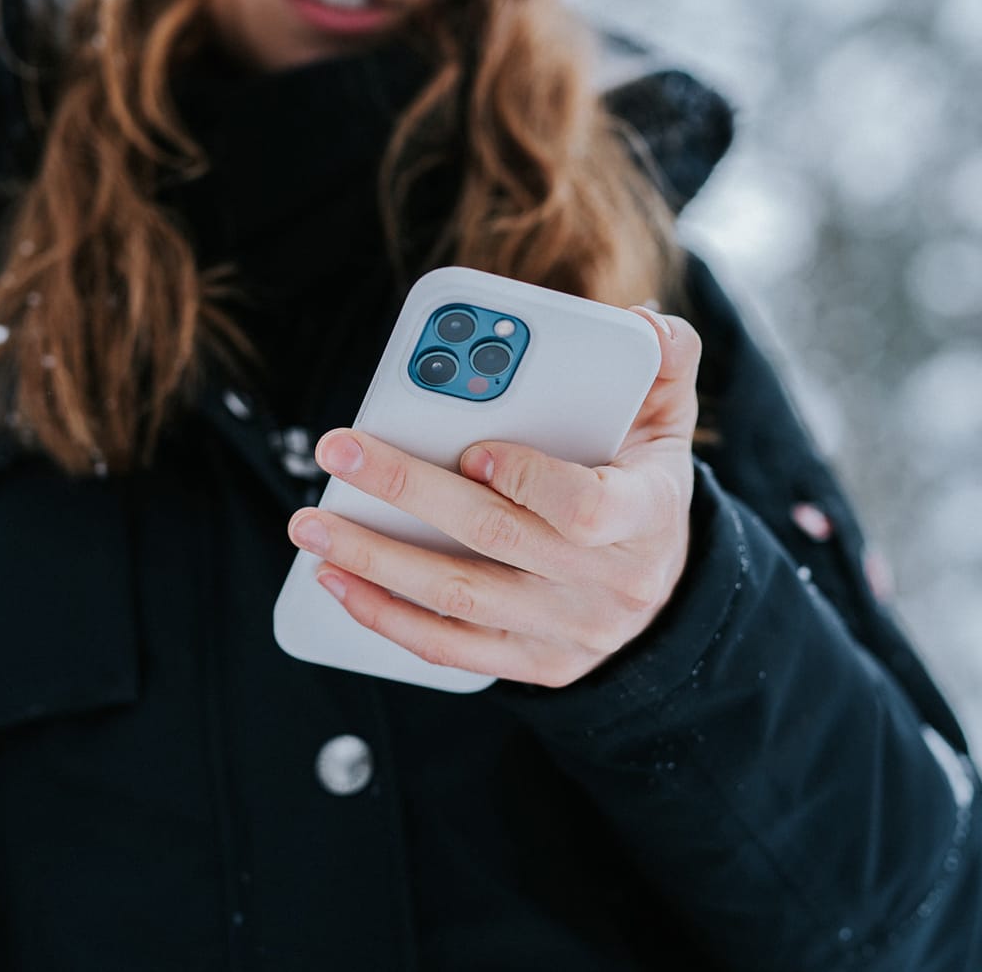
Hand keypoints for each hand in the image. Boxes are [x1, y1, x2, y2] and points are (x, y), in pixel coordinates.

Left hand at [286, 305, 703, 687]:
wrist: (660, 588)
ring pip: (459, 597)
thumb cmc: (645, 484)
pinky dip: (385, 616)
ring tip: (313, 523)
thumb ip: (664, 359)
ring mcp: (569, 632)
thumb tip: (639, 318)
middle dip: (407, 490)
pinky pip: (450, 647)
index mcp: (647, 515)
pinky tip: (337, 579)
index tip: (471, 449)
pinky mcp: (533, 663)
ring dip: (375, 560)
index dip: (527, 480)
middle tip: (338, 452)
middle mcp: (609, 584)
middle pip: (496, 539)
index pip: (588, 508)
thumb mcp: (668, 420)